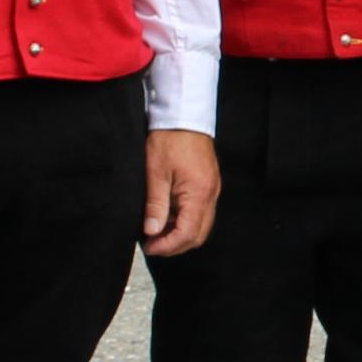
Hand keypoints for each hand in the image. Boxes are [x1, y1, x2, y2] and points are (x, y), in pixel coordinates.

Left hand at [142, 130, 222, 256]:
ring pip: (201, 225)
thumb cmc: (169, 138)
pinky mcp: (208, 185)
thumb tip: (152, 231)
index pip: (188, 233)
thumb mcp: (155, 172)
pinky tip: (167, 217)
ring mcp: (212, 190)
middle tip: (152, 245)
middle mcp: (211, 194)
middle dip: (175, 245)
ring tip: (157, 232)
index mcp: (199, 192)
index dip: (168, 245)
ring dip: (180, 234)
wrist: (183, 114)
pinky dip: (184, 221)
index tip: (150, 247)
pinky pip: (200, 212)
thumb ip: (155, 205)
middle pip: (198, 235)